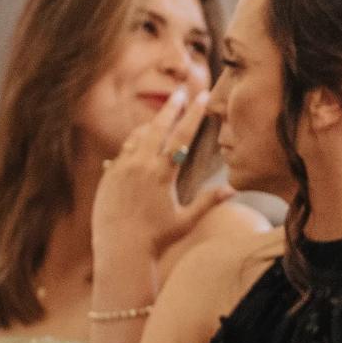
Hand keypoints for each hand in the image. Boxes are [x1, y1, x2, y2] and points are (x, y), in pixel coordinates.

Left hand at [92, 89, 232, 258]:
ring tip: (161, 118)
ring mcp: (122, 169)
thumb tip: (232, 188)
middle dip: (171, 108)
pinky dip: (133, 143)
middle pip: (158, 127)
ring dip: (151, 124)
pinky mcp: (108, 176)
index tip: (202, 97)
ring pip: (137, 137)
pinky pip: (122, 151)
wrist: (120, 250)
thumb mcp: (186, 220)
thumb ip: (208, 201)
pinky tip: (139, 143)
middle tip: (180, 92)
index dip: (194, 115)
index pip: (182, 136)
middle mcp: (141, 165)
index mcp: (163, 173)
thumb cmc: (157, 238)